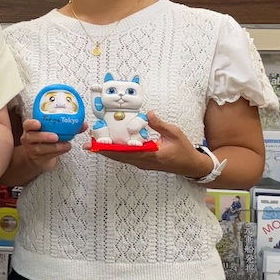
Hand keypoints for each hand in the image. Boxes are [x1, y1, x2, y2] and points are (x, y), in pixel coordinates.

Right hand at [18, 117, 85, 172]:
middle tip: (55, 136)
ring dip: (54, 146)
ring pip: (40, 148)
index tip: (39, 123)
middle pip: (31, 137)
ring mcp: (31, 150)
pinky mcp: (38, 159)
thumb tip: (83, 124)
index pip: (27, 124)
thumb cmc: (46, 140)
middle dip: (44, 136)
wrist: (37, 157)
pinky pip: (47, 156)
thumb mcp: (52, 131)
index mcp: (30, 129)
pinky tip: (65, 149)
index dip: (32, 124)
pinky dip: (58, 152)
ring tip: (66, 145)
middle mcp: (28, 139)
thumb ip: (66, 126)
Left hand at [92, 110, 209, 177]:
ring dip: (107, 152)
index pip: (127, 152)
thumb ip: (160, 124)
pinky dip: (116, 153)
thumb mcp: (174, 133)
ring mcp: (142, 163)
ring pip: (121, 158)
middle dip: (103, 151)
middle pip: (119, 157)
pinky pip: (126, 158)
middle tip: (88, 145)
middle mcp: (144, 161)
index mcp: (151, 154)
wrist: (190, 165)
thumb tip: (148, 114)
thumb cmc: (184, 150)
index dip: (111, 149)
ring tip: (93, 146)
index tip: (97, 146)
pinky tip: (108, 147)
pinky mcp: (143, 162)